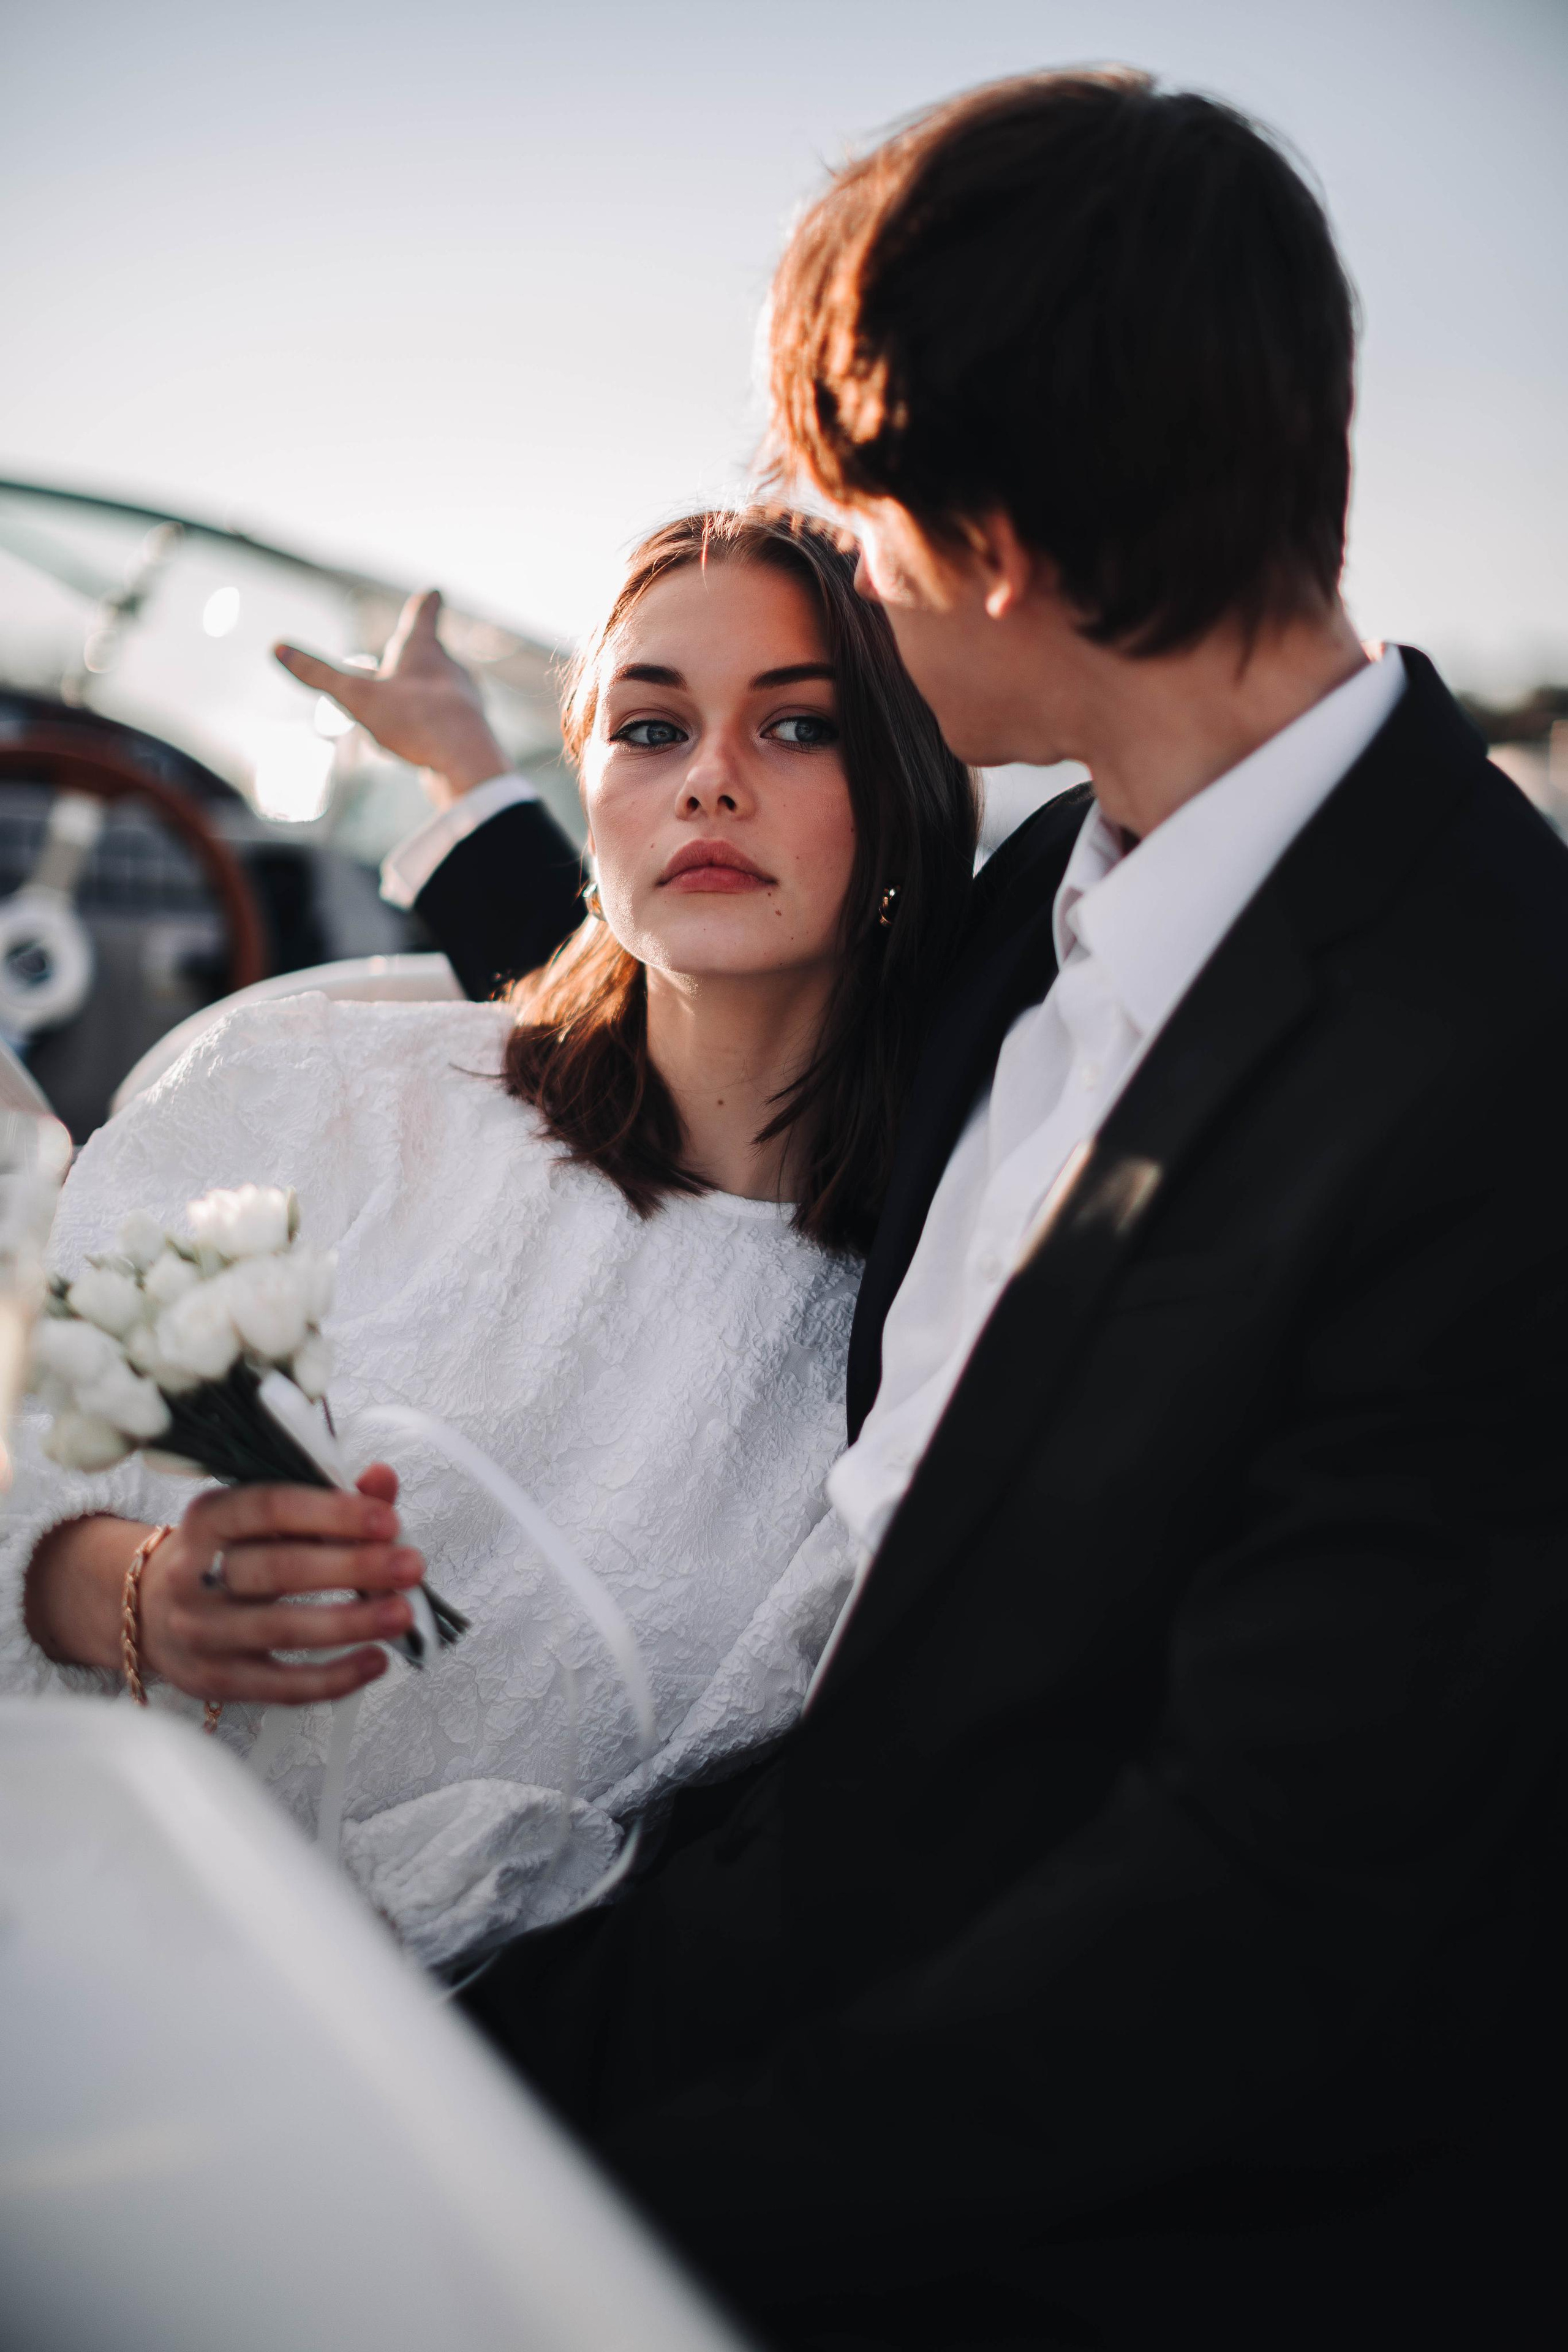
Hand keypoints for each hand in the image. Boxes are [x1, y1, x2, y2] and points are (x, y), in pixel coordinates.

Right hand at [139, 1465, 425, 1706]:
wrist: (151, 1611)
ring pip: (280, 1629)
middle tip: (410, 1566)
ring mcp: (202, 1632)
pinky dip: (333, 1677)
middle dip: (352, 1568)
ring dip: (350, 1622)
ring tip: (401, 1613)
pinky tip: (375, 1661)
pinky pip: (280, 1686)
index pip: (270, 1507)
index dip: (331, 1513)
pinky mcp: (216, 1680)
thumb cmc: (230, 1555)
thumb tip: (382, 1480)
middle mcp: (196, 1575)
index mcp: (209, 1519)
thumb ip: (330, 1499)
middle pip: (277, 1570)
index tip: (387, 1520)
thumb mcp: (265, 1518)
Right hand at [274, 589, 510, 808]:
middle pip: (431, 656)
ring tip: (407, 706)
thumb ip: (319, 675)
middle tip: (406, 651)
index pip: (425, 617)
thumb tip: (277, 648)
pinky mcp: (472, 732)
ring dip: (423, 693)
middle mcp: (451, 670)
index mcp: (424, 652)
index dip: (426, 605)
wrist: (468, 763)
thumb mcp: (357, 698)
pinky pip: (449, 722)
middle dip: (414, 657)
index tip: (435, 591)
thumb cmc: (415, 722)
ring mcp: (466, 701)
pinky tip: (428, 742)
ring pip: (441, 689)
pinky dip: (434, 724)